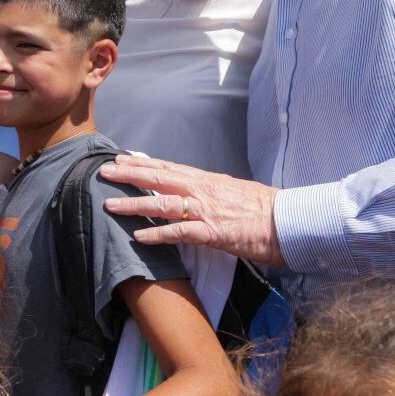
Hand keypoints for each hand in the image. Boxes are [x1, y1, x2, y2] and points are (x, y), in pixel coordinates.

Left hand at [99, 156, 284, 264]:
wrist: (291, 221)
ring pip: (163, 204)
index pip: (168, 168)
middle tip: (103, 171)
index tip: (120, 159)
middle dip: (129, 175)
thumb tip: (198, 190)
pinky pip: (180, 233)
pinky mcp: (214, 232)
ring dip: (134, 204)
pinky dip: (159, 234)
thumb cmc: (266, 209)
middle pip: (159, 178)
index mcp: (207, 180)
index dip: (142, 163)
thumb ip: (212, 190)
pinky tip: (140, 237)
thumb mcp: (234, 191)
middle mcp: (203, 190)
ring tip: (109, 204)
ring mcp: (207, 211)